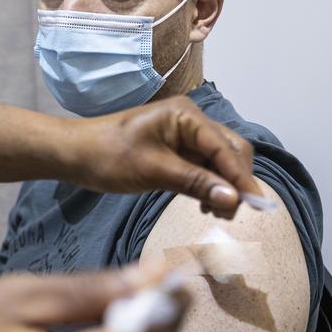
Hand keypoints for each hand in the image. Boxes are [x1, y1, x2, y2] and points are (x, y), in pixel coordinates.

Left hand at [68, 96, 261, 218]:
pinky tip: (205, 204)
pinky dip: (209, 185)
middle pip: (229, 151)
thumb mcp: (153, 171)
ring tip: (217, 214)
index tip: (255, 206)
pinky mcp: (175, 150)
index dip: (242, 177)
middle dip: (235, 181)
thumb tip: (234, 199)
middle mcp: (190, 121)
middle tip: (230, 215)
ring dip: (223, 186)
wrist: (75, 154)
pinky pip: (203, 167)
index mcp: (185, 116)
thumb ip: (195, 182)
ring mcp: (183, 135)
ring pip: (218, 161)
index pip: (226, 147)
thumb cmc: (108, 156)